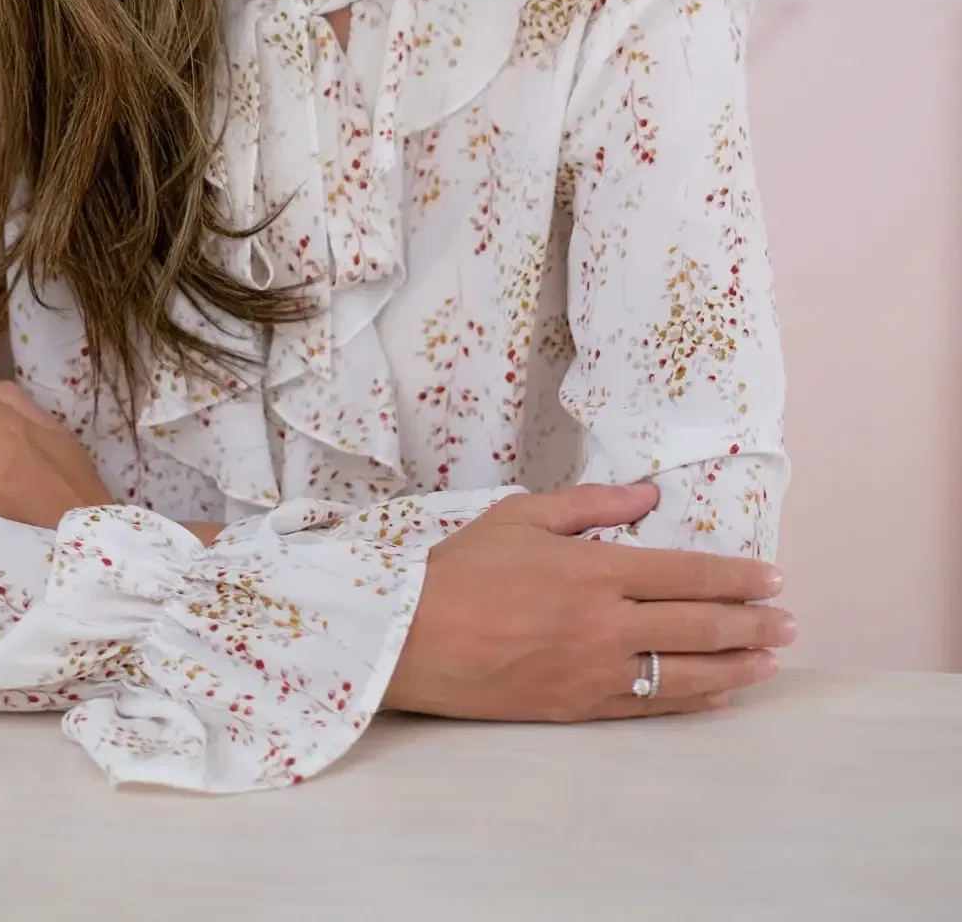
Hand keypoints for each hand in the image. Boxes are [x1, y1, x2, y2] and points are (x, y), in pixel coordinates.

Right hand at [386, 482, 794, 721]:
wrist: (414, 638)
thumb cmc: (464, 570)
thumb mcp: (523, 515)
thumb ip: (591, 504)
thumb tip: (648, 497)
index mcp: (595, 570)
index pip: (686, 574)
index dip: (736, 578)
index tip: (772, 577)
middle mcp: (606, 624)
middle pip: (699, 625)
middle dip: (752, 623)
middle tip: (789, 622)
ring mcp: (596, 672)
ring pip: (686, 672)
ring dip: (737, 666)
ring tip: (771, 660)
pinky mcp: (580, 707)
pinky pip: (652, 706)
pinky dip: (693, 699)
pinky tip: (719, 692)